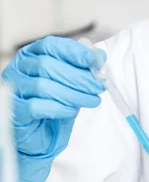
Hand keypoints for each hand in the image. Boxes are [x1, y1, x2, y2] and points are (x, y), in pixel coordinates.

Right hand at [2, 36, 105, 181]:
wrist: (41, 135)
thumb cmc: (55, 103)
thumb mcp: (73, 83)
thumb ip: (84, 67)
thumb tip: (101, 55)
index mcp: (32, 54)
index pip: (51, 45)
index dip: (74, 52)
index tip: (94, 60)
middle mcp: (19, 68)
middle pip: (48, 65)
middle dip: (78, 77)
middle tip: (98, 87)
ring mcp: (14, 89)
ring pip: (43, 86)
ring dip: (73, 94)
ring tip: (91, 100)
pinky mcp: (14, 110)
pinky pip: (36, 106)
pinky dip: (59, 108)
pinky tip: (72, 111)